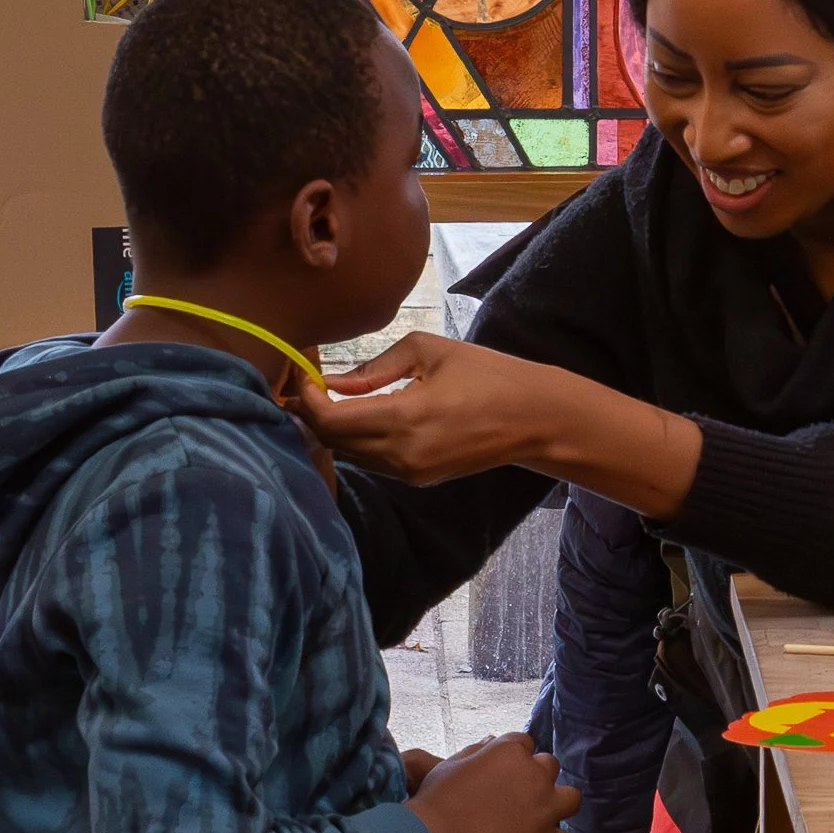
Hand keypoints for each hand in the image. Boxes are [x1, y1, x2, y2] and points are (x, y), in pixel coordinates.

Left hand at [291, 332, 568, 486]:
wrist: (534, 419)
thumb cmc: (487, 375)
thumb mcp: (431, 352)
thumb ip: (375, 368)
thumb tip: (333, 382)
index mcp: (407, 417)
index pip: (332, 420)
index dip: (307, 400)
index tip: (302, 376)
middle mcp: (404, 454)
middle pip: (333, 441)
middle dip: (311, 415)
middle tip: (300, 387)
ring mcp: (411, 473)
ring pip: (349, 454)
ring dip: (332, 430)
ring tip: (322, 400)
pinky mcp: (418, 480)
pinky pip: (371, 461)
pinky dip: (356, 440)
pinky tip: (355, 417)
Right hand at [405, 732, 579, 832]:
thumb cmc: (436, 801)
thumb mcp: (450, 764)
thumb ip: (477, 750)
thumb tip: (492, 739)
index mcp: (511, 751)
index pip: (525, 744)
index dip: (513, 760)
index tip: (501, 775)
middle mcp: (534, 774)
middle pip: (549, 766)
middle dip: (536, 778)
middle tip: (515, 797)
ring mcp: (544, 808)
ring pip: (571, 798)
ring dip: (557, 804)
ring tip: (538, 817)